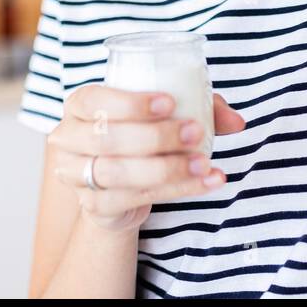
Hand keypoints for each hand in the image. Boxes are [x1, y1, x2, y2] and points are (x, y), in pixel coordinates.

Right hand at [48, 86, 246, 232]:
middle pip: (107, 139)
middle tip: (196, 132)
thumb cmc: (142, 134)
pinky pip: (134, 199)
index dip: (130, 103)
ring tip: (203, 163)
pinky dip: (174, 190)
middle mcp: (68, 139)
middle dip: (156, 136)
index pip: (94, 100)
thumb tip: (237, 121)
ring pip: (119, 173)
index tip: (171, 102)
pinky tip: (203, 182)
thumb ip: (201, 108)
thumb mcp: (166, 113)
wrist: (122, 184)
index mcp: (79, 105)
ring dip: (167, 168)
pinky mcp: (94, 206)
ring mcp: (76, 176)